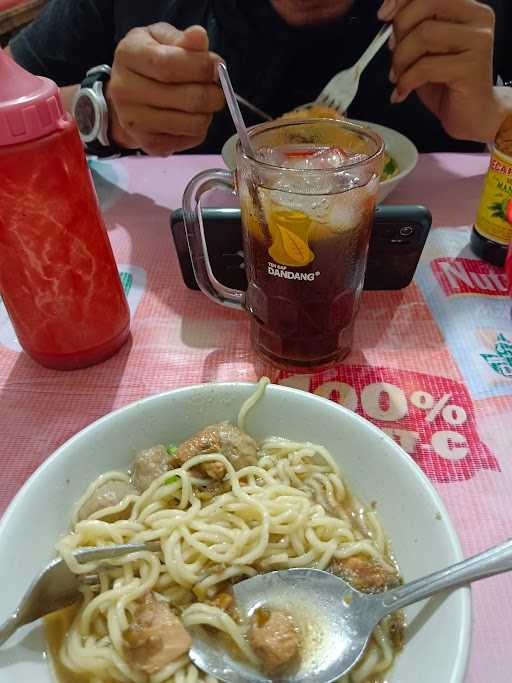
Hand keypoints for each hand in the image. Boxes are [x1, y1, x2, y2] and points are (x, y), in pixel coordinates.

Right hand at [107, 23, 224, 155]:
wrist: (126, 94)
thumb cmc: (147, 60)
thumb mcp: (160, 38)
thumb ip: (182, 39)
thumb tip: (199, 37)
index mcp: (128, 56)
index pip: (168, 65)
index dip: (201, 67)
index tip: (217, 66)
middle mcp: (125, 91)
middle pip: (186, 98)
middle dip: (212, 94)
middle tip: (218, 89)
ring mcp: (135, 122)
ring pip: (192, 123)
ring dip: (207, 113)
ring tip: (202, 103)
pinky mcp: (149, 144)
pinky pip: (190, 139)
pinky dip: (199, 129)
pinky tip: (189, 116)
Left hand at [378, 0, 501, 142]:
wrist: (473, 115)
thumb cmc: (448, 84)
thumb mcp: (426, 51)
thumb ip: (414, 29)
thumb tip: (389, 16)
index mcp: (467, 9)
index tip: (384, 14)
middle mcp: (477, 19)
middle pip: (426, 5)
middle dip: (400, 31)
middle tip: (393, 55)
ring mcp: (478, 42)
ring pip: (425, 34)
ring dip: (401, 59)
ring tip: (398, 77)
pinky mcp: (472, 67)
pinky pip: (426, 66)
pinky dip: (407, 81)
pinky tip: (402, 92)